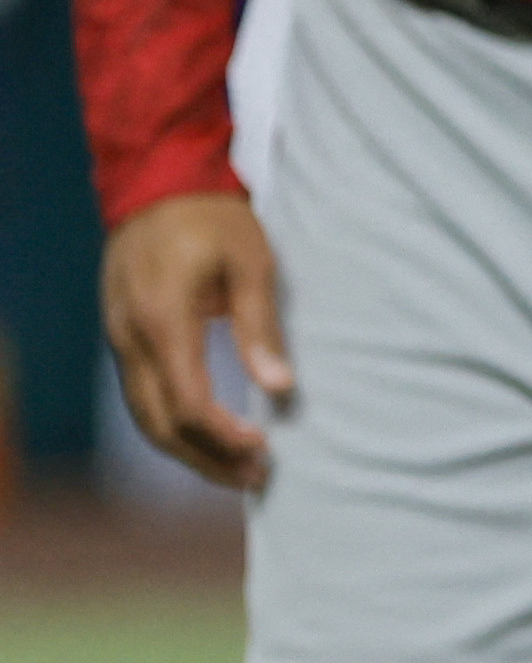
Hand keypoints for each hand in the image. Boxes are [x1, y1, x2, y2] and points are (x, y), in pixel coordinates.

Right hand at [102, 192, 291, 490]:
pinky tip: (205, 436)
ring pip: (144, 416)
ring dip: (187, 448)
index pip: (187, 402)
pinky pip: (141, 396)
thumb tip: (280, 388)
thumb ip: (261, 328)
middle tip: (254, 478)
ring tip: (236, 469)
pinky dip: (171, 424)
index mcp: (163, 321)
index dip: (223, 435)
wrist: (158, 184)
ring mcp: (120, 340)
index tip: (262, 449)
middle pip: (158, 424)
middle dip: (205, 458)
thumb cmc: (214, 220)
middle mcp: (131, 339)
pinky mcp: (123, 337)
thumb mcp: (252, 264)